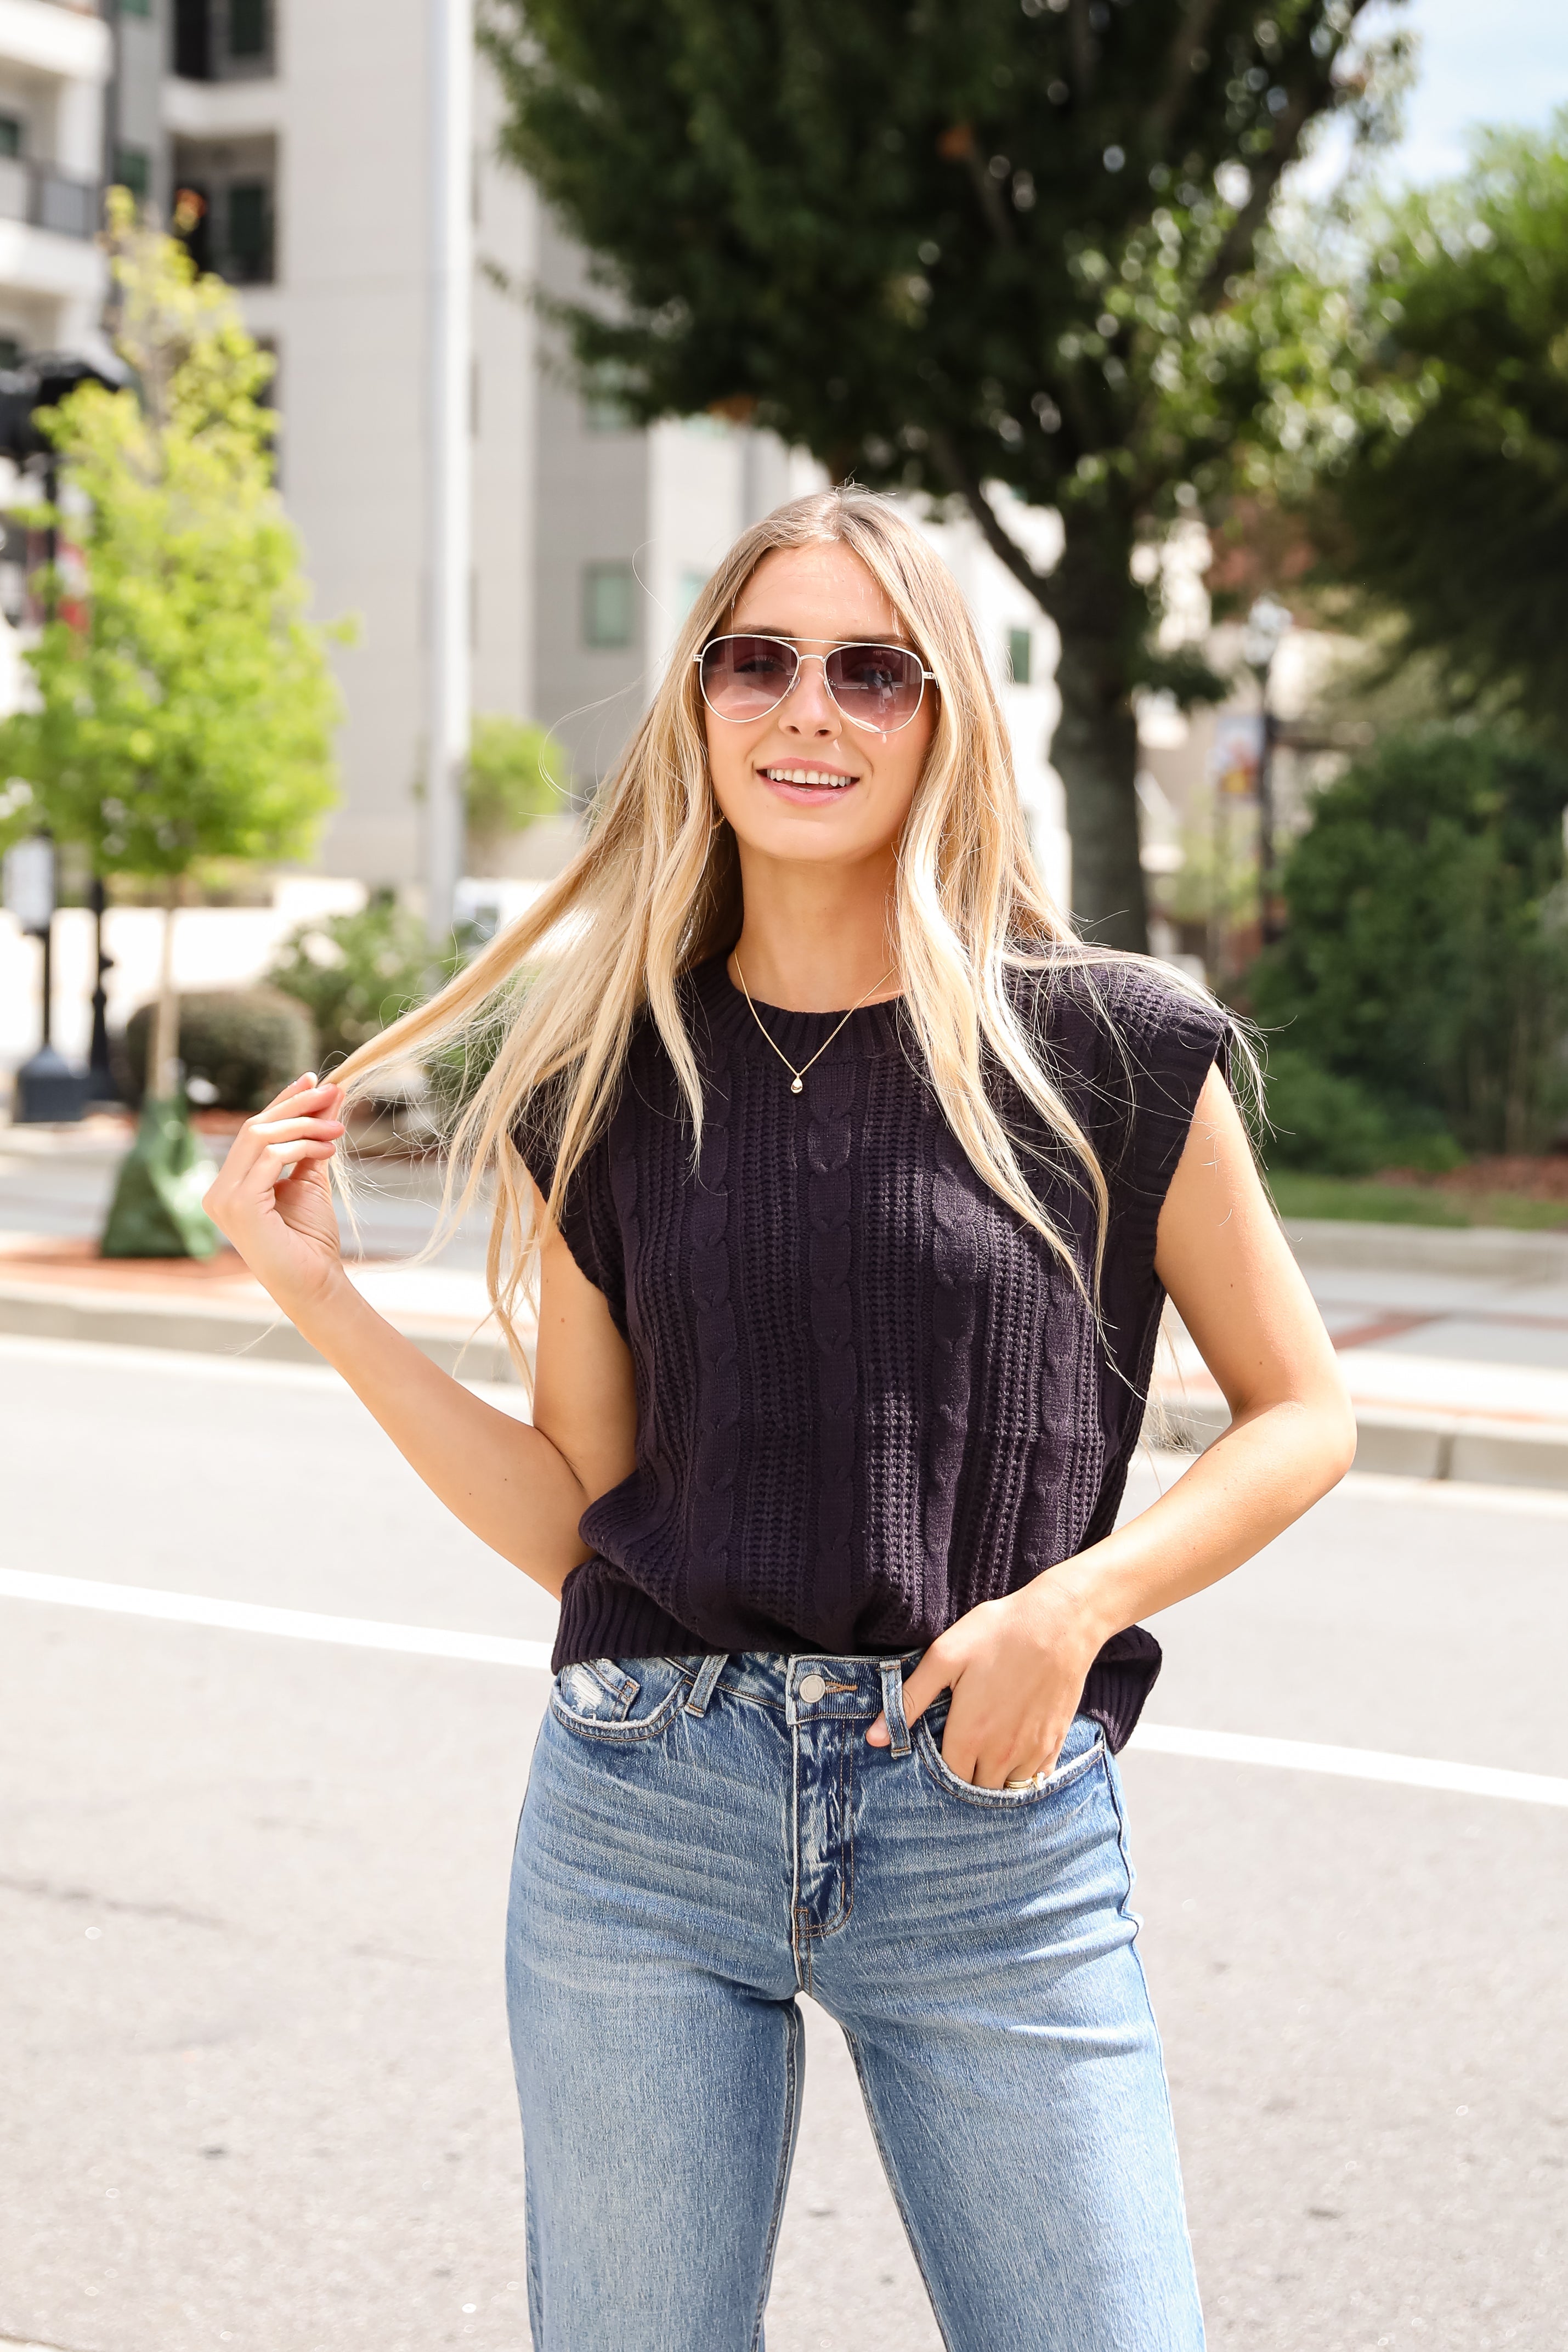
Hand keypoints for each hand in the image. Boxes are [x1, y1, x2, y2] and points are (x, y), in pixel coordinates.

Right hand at [203, 1073, 347, 1318]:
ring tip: (338, 1130)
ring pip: (260, 1137)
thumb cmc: (311, 1240)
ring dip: (305, 1125)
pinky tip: (328, 1150)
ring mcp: (223, 1198)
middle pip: (254, 1128)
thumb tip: (331, 1095)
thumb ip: (313, 1139)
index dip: (282, 1102)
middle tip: (333, 1092)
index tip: (314, 1080)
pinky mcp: (237, 1205)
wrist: (315, 1283)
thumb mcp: (312, 1178)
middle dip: (296, 1106)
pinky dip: (302, 1147)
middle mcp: (218, 1190)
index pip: (254, 1131)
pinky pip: (270, 1158)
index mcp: (230, 1184)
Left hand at [866, 1575, 1103, 1788]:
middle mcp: (1001, 1754)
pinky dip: (1022, 1774)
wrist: (1060, 1622)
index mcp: (969, 1736)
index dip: (938, 1770)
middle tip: (960, 1751)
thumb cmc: (998, 1634)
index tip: (936, 1751)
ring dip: (994, 1779)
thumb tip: (874, 1738)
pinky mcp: (1055, 1743)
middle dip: (965, 1778)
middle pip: (977, 1791)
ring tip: (985, 1752)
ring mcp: (1031, 1752)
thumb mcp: (944, 1658)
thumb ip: (908, 1701)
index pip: (947, 1779)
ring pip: (1007, 1789)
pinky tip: (1014, 1750)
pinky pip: (1036, 1779)